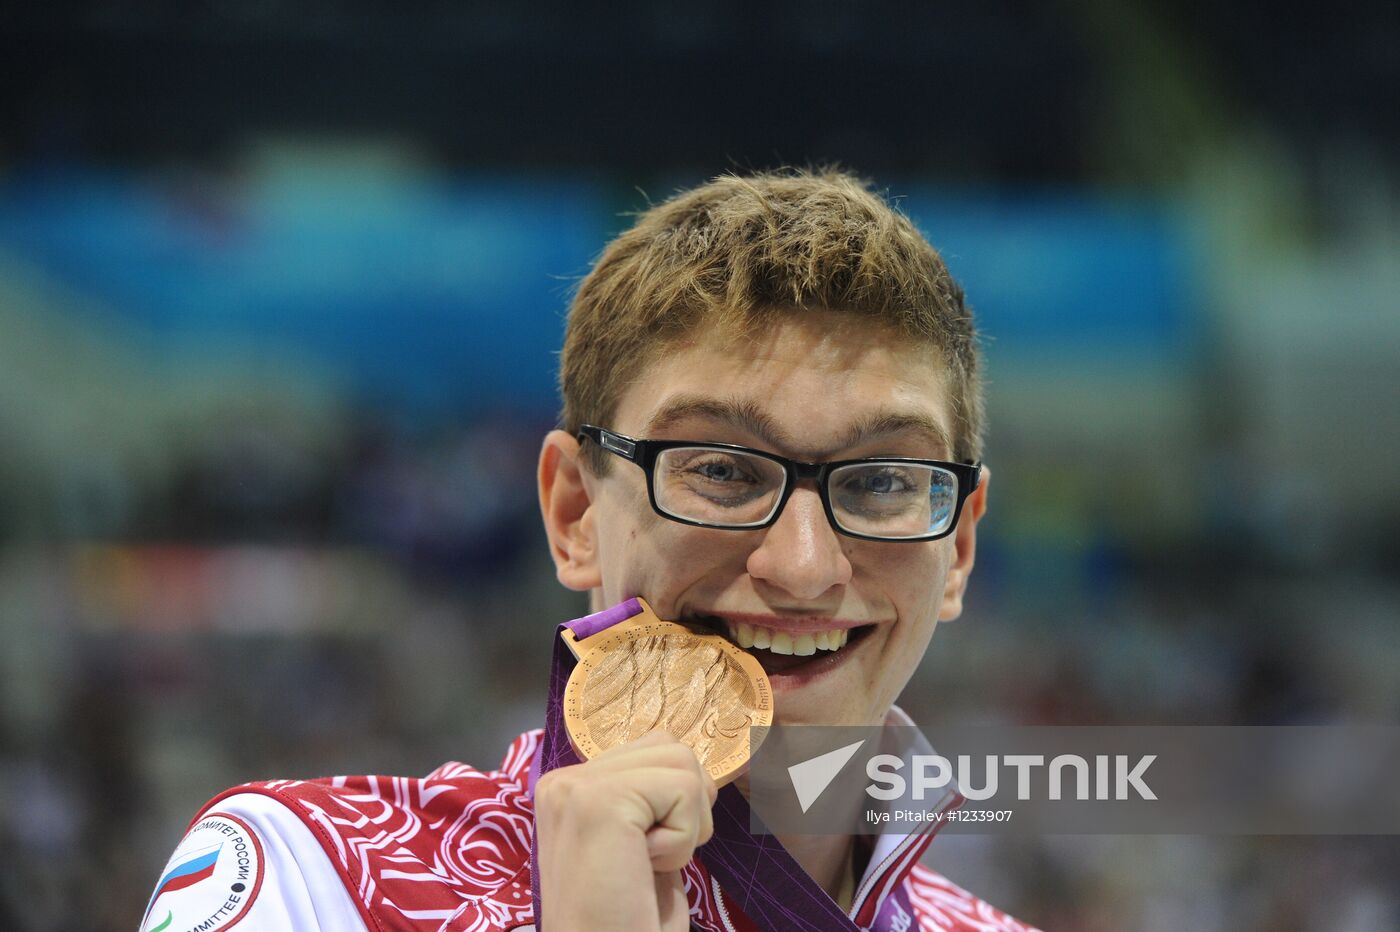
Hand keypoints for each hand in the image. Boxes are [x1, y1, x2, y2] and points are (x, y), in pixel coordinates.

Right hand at [534, 729, 718, 930]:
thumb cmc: (626, 925)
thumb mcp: (643, 850)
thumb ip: (654, 803)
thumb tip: (701, 769)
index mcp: (568, 789)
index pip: (654, 749)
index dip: (679, 800)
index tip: (650, 854)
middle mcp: (562, 780)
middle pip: (672, 748)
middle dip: (687, 808)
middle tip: (652, 861)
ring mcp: (574, 787)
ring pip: (682, 763)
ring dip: (686, 824)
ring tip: (646, 865)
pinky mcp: (598, 801)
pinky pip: (683, 789)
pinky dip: (684, 839)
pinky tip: (645, 868)